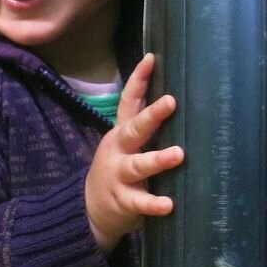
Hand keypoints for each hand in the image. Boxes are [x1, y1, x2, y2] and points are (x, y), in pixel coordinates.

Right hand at [86, 52, 181, 250]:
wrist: (88, 208)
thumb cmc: (118, 170)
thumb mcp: (125, 145)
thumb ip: (145, 128)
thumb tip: (179, 101)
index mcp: (121, 134)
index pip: (128, 101)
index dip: (138, 80)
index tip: (151, 58)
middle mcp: (119, 150)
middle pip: (133, 129)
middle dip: (152, 115)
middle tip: (171, 101)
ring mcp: (119, 175)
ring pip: (138, 165)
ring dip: (157, 159)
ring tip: (178, 155)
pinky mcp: (123, 201)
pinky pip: (139, 202)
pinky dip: (153, 204)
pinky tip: (168, 204)